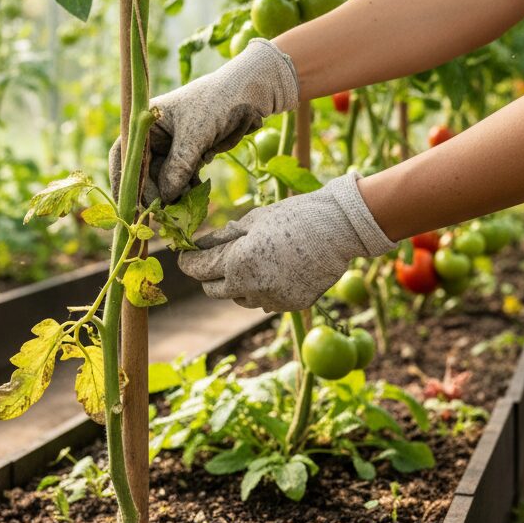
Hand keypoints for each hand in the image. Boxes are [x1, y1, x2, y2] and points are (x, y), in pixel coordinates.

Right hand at [108, 39, 298, 204]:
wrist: (251, 94)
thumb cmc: (218, 102)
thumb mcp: (196, 132)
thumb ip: (178, 164)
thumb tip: (164, 197)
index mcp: (146, 122)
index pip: (125, 154)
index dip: (123, 179)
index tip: (126, 204)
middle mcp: (155, 136)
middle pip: (144, 171)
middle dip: (153, 191)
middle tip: (163, 211)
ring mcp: (172, 147)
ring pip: (164, 179)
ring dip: (173, 193)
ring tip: (185, 203)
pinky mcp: (189, 156)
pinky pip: (182, 179)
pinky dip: (188, 189)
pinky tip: (197, 191)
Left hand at [178, 173, 396, 311]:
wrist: (338, 229)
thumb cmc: (292, 216)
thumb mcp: (252, 221)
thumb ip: (222, 239)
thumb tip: (199, 246)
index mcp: (237, 263)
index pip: (198, 269)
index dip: (188, 261)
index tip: (185, 255)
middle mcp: (251, 288)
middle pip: (213, 290)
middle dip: (209, 274)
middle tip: (214, 257)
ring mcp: (272, 301)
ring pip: (239, 298)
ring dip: (237, 283)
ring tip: (253, 260)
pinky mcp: (290, 306)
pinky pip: (265, 301)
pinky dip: (262, 288)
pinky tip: (275, 269)